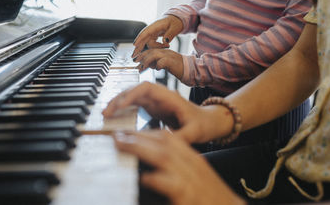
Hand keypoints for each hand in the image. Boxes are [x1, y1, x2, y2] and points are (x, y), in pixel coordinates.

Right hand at [102, 82, 233, 143]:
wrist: (209, 122)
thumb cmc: (203, 124)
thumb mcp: (195, 132)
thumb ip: (181, 137)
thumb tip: (165, 145)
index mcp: (170, 97)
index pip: (147, 88)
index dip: (131, 94)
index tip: (120, 105)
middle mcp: (161, 97)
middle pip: (136, 91)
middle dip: (120, 99)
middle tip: (106, 113)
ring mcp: (156, 102)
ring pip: (133, 97)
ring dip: (119, 103)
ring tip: (106, 115)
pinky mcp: (154, 109)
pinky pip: (135, 105)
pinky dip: (124, 109)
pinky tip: (116, 117)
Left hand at [114, 130, 245, 204]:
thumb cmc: (211, 197)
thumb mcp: (196, 177)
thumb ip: (177, 167)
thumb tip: (153, 167)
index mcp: (193, 158)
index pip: (169, 137)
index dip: (147, 133)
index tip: (129, 132)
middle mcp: (193, 164)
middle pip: (164, 141)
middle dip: (139, 136)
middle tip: (118, 135)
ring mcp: (191, 179)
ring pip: (164, 156)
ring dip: (140, 148)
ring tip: (121, 145)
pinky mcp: (189, 195)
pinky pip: (169, 182)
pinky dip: (154, 178)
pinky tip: (142, 177)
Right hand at [132, 15, 182, 57]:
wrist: (176, 19)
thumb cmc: (176, 22)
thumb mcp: (175, 27)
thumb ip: (170, 34)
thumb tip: (165, 41)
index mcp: (156, 25)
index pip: (145, 32)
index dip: (139, 38)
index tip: (134, 45)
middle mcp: (152, 29)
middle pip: (143, 39)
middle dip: (138, 47)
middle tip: (133, 56)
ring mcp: (152, 33)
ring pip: (148, 42)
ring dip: (155, 47)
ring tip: (168, 46)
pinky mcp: (154, 36)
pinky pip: (151, 43)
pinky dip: (154, 47)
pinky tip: (161, 48)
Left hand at [134, 48, 182, 79]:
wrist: (190, 69)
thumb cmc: (178, 68)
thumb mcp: (165, 64)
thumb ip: (157, 63)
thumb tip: (148, 65)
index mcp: (164, 52)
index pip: (151, 50)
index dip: (142, 55)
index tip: (136, 61)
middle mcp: (166, 52)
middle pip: (151, 51)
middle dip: (142, 57)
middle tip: (136, 65)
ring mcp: (169, 56)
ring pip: (155, 55)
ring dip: (147, 61)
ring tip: (143, 68)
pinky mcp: (172, 62)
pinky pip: (163, 61)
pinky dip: (158, 65)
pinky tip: (157, 69)